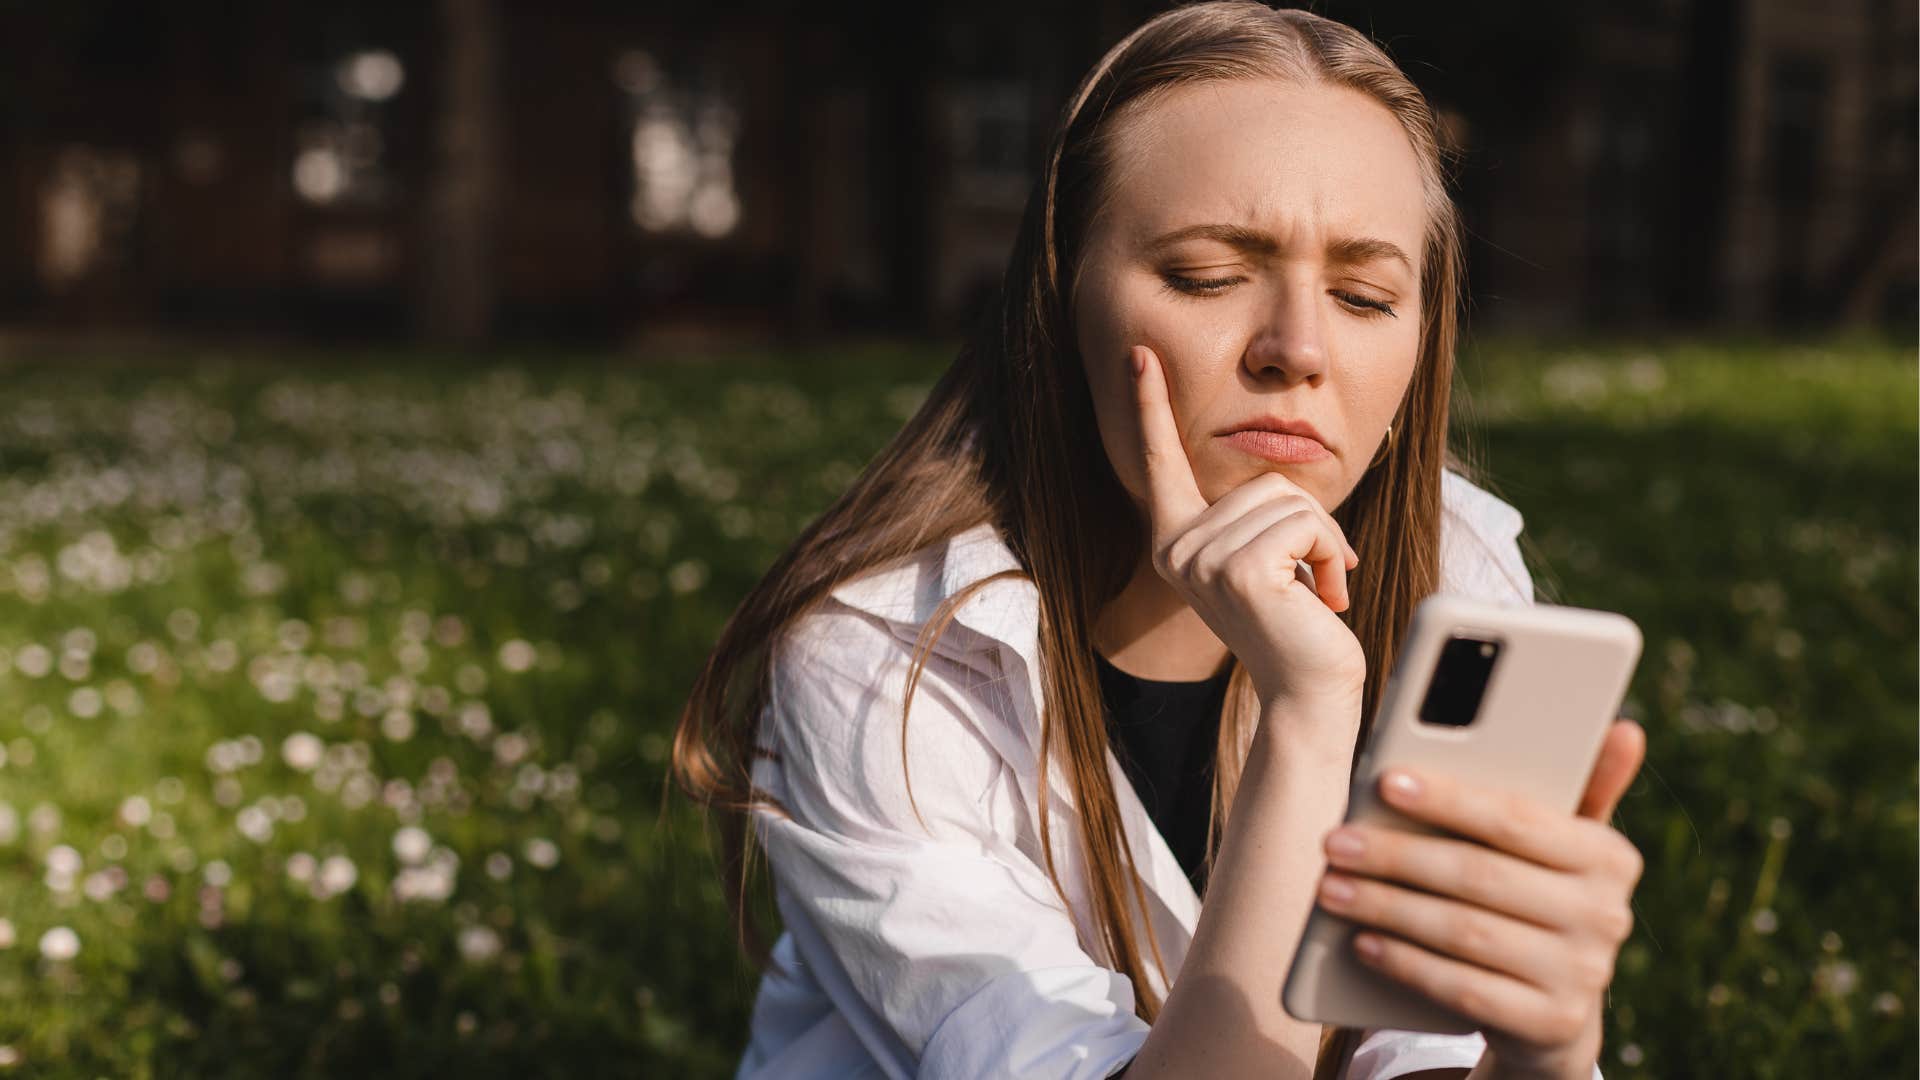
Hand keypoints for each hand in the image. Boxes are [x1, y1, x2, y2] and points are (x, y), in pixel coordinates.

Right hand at [1130, 344, 1364, 712]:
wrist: (1308, 691)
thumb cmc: (1297, 626)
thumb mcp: (1268, 558)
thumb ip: (1258, 517)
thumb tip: (1279, 485)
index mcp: (1176, 542)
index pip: (1162, 463)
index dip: (1151, 406)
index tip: (1140, 354)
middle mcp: (1176, 549)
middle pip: (1264, 480)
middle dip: (1309, 522)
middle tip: (1313, 579)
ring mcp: (1202, 560)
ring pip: (1289, 500)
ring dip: (1323, 542)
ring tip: (1316, 592)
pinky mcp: (1238, 569)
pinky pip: (1305, 525)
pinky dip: (1330, 555)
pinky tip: (1323, 599)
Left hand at [1312, 719, 1647, 1078]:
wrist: (1552, 1013)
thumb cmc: (1539, 900)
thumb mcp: (1560, 847)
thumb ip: (1576, 787)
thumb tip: (1624, 728)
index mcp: (1610, 856)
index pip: (1518, 818)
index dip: (1449, 799)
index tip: (1385, 781)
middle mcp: (1607, 915)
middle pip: (1479, 875)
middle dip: (1397, 856)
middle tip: (1336, 843)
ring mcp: (1583, 975)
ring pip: (1465, 932)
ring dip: (1388, 908)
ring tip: (1333, 888)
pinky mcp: (1552, 1025)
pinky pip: (1464, 989)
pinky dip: (1407, 964)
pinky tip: (1363, 942)